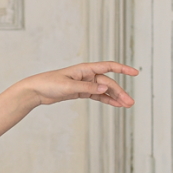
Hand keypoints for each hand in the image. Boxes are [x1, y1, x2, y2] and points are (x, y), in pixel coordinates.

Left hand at [21, 62, 137, 108]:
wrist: (36, 91)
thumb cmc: (49, 84)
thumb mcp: (68, 86)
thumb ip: (87, 88)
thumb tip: (104, 88)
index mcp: (85, 69)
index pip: (109, 67)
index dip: (123, 69)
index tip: (135, 73)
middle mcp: (87, 75)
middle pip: (108, 83)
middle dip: (120, 92)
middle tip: (130, 103)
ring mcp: (85, 84)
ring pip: (104, 91)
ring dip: (115, 97)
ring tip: (126, 105)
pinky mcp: (81, 92)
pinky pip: (97, 96)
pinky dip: (106, 100)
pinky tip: (115, 105)